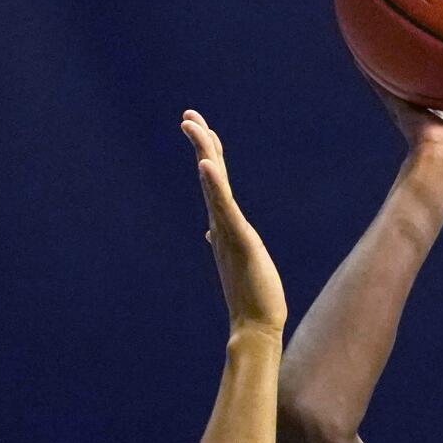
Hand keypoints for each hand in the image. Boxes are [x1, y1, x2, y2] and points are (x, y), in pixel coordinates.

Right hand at [182, 110, 285, 336]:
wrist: (254, 327)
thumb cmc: (251, 297)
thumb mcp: (240, 260)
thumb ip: (225, 241)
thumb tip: (211, 231)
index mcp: (223, 226)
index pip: (217, 182)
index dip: (209, 153)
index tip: (200, 127)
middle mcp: (221, 225)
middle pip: (211, 175)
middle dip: (201, 143)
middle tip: (188, 115)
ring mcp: (227, 232)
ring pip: (215, 185)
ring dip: (203, 153)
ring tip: (192, 127)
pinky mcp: (238, 241)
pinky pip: (224, 208)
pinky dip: (214, 185)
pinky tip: (205, 164)